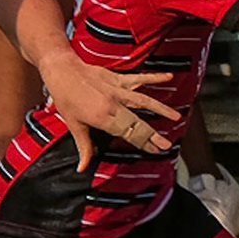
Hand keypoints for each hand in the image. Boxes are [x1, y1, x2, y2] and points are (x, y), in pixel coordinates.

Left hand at [36, 50, 182, 171]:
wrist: (62, 70)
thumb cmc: (65, 97)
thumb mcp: (73, 125)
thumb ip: (83, 147)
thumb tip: (82, 167)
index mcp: (101, 118)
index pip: (126, 134)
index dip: (142, 144)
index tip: (155, 151)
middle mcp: (112, 104)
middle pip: (137, 122)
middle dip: (153, 135)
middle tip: (167, 145)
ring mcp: (117, 90)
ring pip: (143, 101)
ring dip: (161, 109)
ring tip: (176, 117)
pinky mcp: (118, 79)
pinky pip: (139, 79)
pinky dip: (154, 78)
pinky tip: (168, 77)